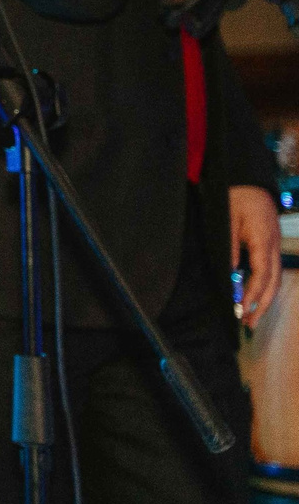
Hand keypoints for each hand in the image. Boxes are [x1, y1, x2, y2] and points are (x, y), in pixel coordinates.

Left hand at [230, 184, 281, 324]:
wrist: (248, 180)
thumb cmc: (236, 198)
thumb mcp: (228, 221)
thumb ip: (230, 248)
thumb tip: (230, 274)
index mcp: (264, 240)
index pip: (261, 275)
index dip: (252, 294)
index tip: (241, 308)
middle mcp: (274, 245)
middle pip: (273, 282)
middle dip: (263, 304)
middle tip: (250, 323)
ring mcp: (276, 244)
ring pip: (275, 277)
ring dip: (266, 298)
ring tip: (253, 315)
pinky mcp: (272, 243)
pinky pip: (272, 269)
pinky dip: (266, 286)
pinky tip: (256, 296)